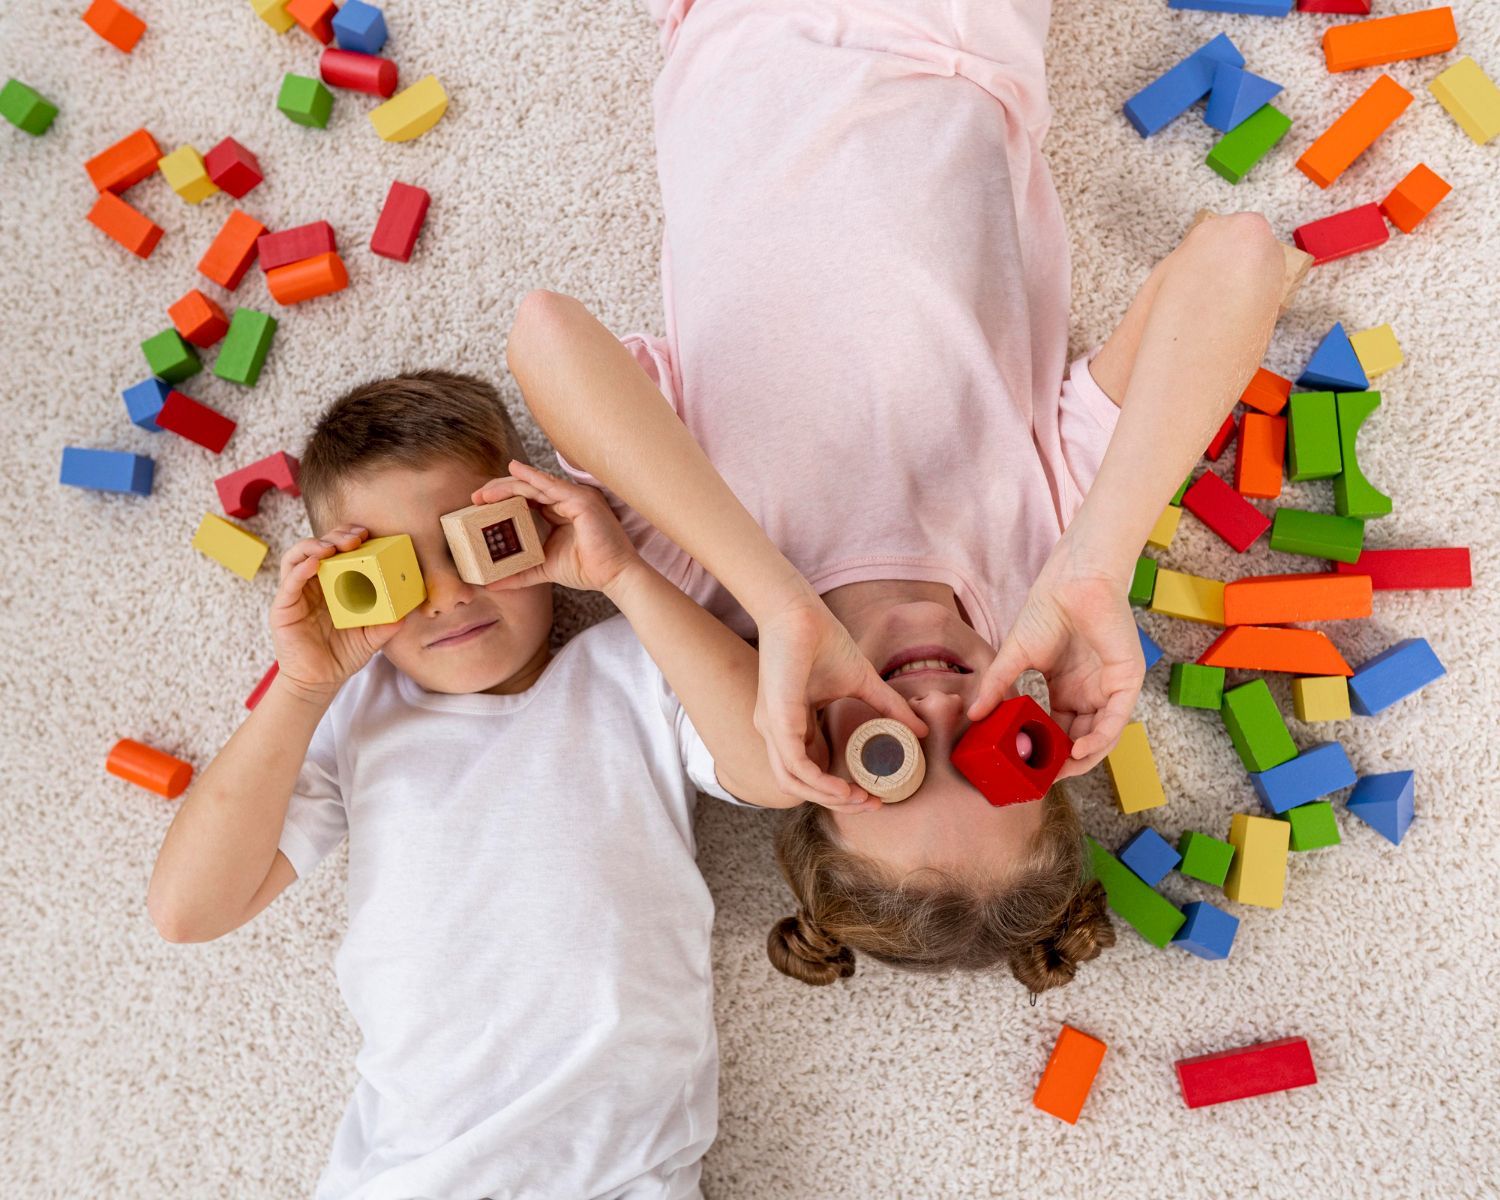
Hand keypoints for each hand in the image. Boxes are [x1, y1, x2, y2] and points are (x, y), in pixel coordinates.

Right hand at [271, 526, 406, 702]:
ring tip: (333, 546)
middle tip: (356, 537)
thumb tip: (406, 614)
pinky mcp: (283, 606)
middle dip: (336, 536)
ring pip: (298, 556)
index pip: (337, 551)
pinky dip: (301, 568)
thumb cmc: (342, 655)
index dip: (349, 538)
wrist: (319, 681)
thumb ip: (387, 625)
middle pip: (318, 547)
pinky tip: (315, 563)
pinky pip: (289, 582)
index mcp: (333, 584)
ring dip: (315, 545)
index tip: (368, 535)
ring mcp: (296, 593)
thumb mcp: (371, 637)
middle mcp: (313, 583)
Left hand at [472, 461, 642, 595]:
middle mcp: (569, 500)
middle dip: (500, 491)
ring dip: (507, 486)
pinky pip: (550, 485)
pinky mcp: (581, 500)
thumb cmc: (588, 570)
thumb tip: (492, 583)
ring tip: (485, 493)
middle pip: (528, 489)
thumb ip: (520, 573)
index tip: (479, 506)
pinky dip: (531, 477)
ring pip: (535, 485)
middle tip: (476, 497)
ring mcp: (576, 497)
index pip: (528, 499)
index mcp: (562, 512)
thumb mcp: (545, 568)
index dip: (503, 500)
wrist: (614, 576)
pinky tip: (513, 472)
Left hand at [753, 592, 928, 809]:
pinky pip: (794, 767)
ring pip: (793, 784)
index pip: (810, 771)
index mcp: (791, 724)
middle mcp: (776, 731)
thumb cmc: (823, 640)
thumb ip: (888, 707)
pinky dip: (819, 783)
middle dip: (838, 802)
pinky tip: (844, 789)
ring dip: (828, 798)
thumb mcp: (863, 682)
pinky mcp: (776, 721)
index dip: (839, 789)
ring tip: (861, 799)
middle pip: (800, 786)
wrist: (799, 611)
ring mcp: (772, 728)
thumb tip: (922, 729)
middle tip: (871, 803)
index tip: (873, 793)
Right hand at [968, 552, 1141, 778]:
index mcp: (1067, 691)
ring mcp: (1109, 689)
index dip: (1045, 752)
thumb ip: (996, 687)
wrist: (1071, 583)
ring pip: (1101, 736)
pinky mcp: (1126, 681)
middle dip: (1064, 762)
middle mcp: (1090, 694)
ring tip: (1060, 771)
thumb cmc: (1046, 612)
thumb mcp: (1014, 658)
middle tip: (1043, 778)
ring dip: (1083, 758)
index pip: (1058, 731)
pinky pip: (1116, 720)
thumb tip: (972, 715)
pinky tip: (1079, 751)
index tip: (1027, 769)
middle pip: (1080, 740)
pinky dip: (1100, 740)